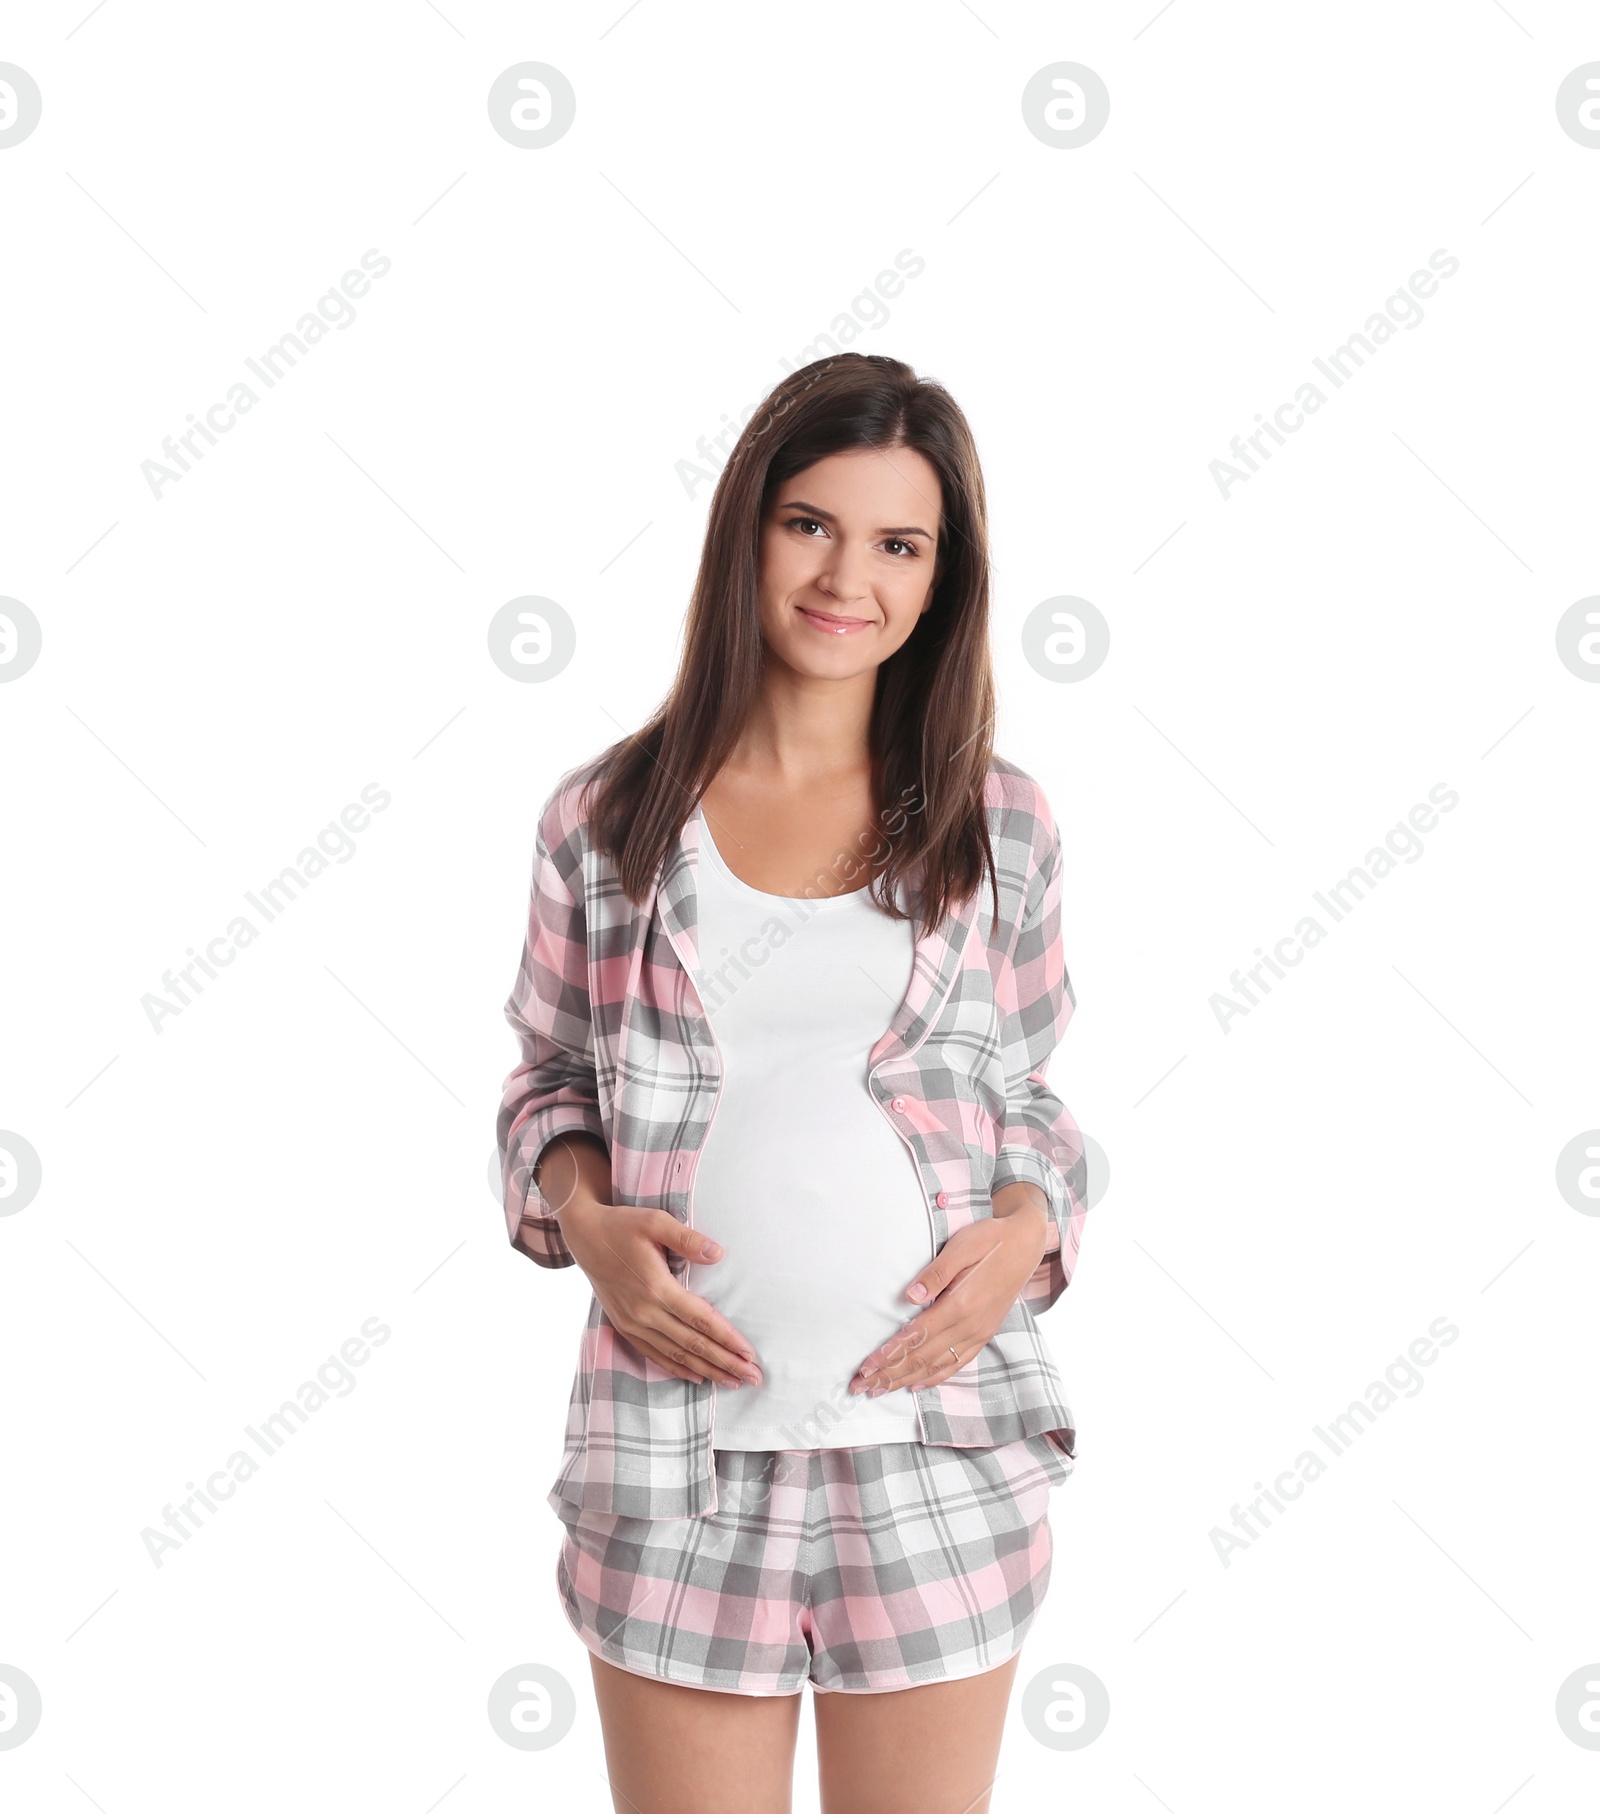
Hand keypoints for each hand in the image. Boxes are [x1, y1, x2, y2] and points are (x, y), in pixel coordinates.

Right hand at [560, 1199, 763, 1390]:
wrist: (585, 1235)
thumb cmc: (623, 1224)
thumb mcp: (656, 1222)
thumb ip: (688, 1239)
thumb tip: (718, 1254)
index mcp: (657, 1288)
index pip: (701, 1321)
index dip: (727, 1339)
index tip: (750, 1354)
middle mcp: (644, 1312)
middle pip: (692, 1345)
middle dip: (725, 1363)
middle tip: (753, 1378)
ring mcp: (632, 1323)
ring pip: (675, 1356)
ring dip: (706, 1371)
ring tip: (732, 1382)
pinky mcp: (624, 1326)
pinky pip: (654, 1354)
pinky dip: (676, 1369)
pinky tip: (696, 1377)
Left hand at [849, 1188, 1049, 1397]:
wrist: (1025, 1244)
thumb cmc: (990, 1240)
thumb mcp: (960, 1247)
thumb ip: (935, 1274)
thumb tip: (909, 1296)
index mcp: (961, 1304)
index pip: (916, 1336)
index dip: (889, 1354)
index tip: (866, 1367)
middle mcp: (970, 1325)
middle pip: (922, 1358)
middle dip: (889, 1374)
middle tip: (861, 1386)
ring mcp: (979, 1333)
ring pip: (936, 1366)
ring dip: (905, 1380)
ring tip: (879, 1390)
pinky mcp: (984, 1334)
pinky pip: (957, 1364)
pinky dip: (935, 1377)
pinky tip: (916, 1385)